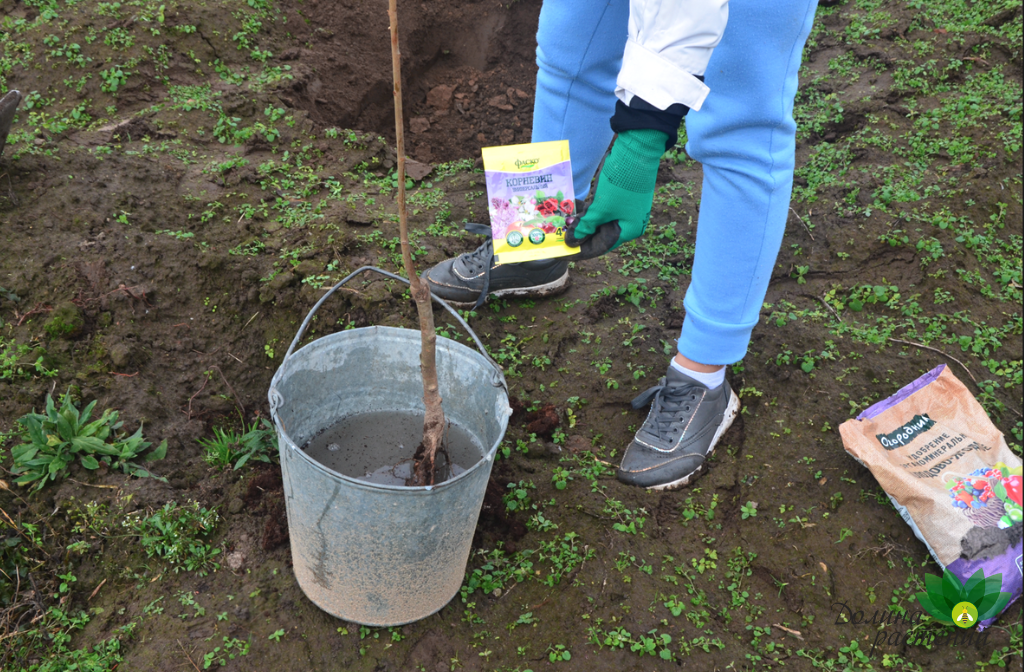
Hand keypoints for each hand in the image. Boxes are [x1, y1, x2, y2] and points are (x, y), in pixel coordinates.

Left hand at [564, 128, 667, 257]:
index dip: (580, 251)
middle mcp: (627, 223)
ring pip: (596, 222)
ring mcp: (623, 210)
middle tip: (558, 237)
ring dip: (580, 221)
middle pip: (597, 235)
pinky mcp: (617, 198)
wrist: (636, 151)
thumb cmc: (620, 183)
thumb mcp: (600, 208)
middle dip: (578, 235)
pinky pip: (598, 210)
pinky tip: (572, 208)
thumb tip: (572, 242)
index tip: (562, 253)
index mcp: (628, 230)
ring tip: (561, 221)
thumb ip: (585, 226)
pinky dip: (586, 210)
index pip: (600, 246)